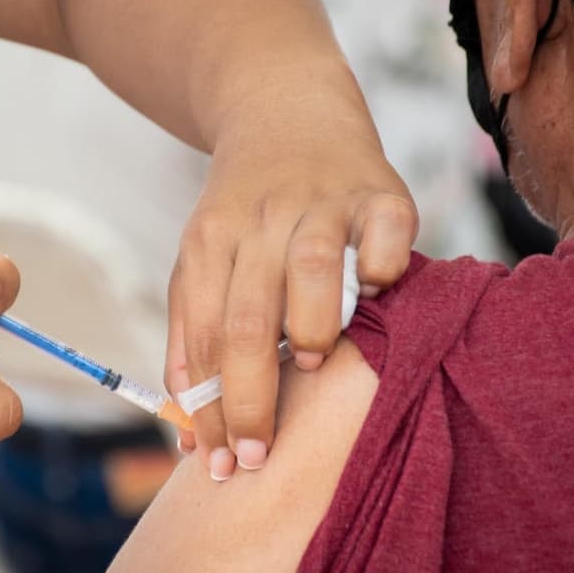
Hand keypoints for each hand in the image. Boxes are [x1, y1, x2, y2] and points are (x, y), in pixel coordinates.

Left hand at [165, 91, 416, 478]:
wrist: (284, 107)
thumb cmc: (245, 209)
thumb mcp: (201, 258)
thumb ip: (188, 337)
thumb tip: (186, 431)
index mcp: (209, 239)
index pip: (203, 336)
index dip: (209, 408)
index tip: (218, 464)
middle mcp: (262, 220)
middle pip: (248, 317)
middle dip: (251, 398)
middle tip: (259, 454)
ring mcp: (324, 202)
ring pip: (313, 271)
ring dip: (312, 328)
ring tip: (313, 365)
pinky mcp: (381, 191)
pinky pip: (387, 239)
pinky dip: (384, 270)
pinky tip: (376, 293)